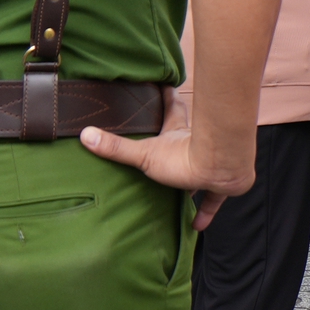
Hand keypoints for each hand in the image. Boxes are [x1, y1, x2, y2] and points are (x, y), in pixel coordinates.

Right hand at [82, 89, 248, 228]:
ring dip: (195, 174)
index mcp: (177, 134)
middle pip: (189, 134)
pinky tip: (198, 224)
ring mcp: (212, 163)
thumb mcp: (145, 154)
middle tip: (172, 133)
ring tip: (185, 185)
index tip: (166, 85)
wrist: (223, 169)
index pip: (172, 109)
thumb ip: (117, 147)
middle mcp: (197, 145)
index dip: (168, 97)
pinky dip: (206, 211)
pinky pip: (213, 199)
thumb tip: (86, 134)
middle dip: (181, 131)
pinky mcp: (222, 184)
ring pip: (204, 166)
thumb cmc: (184, 159)